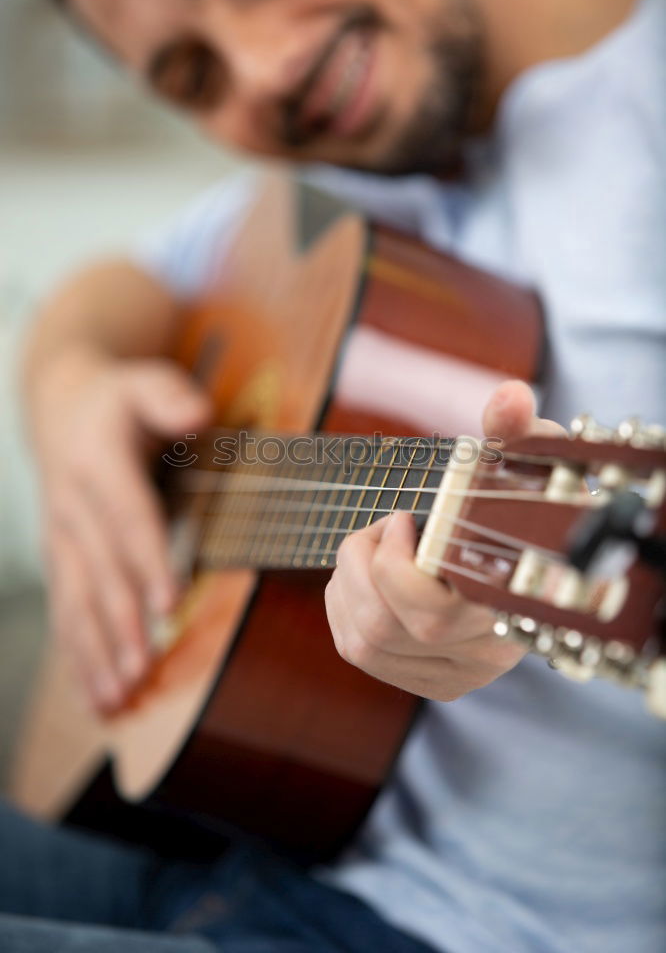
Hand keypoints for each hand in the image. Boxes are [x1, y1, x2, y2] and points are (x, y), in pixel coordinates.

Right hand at [29, 349, 210, 711]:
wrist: (58, 407)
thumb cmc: (117, 400)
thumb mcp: (144, 382)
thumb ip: (169, 397)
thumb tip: (197, 414)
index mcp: (99, 464)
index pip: (129, 518)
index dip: (148, 560)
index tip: (168, 601)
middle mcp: (73, 508)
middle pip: (102, 573)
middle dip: (121, 625)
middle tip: (142, 670)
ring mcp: (61, 539)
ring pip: (78, 603)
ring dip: (96, 652)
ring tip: (117, 697)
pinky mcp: (60, 561)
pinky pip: (66, 612)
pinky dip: (79, 655)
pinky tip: (95, 694)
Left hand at [324, 380, 565, 700]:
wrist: (536, 556)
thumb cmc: (527, 501)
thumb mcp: (527, 460)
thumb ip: (516, 431)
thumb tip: (510, 399)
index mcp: (514, 607)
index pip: (431, 615)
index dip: (395, 569)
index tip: (402, 516)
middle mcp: (487, 654)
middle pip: (385, 629)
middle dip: (363, 564)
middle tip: (386, 522)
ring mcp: (456, 674)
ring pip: (364, 643)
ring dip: (349, 581)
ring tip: (378, 542)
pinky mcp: (430, 681)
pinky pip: (358, 650)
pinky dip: (345, 604)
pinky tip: (369, 574)